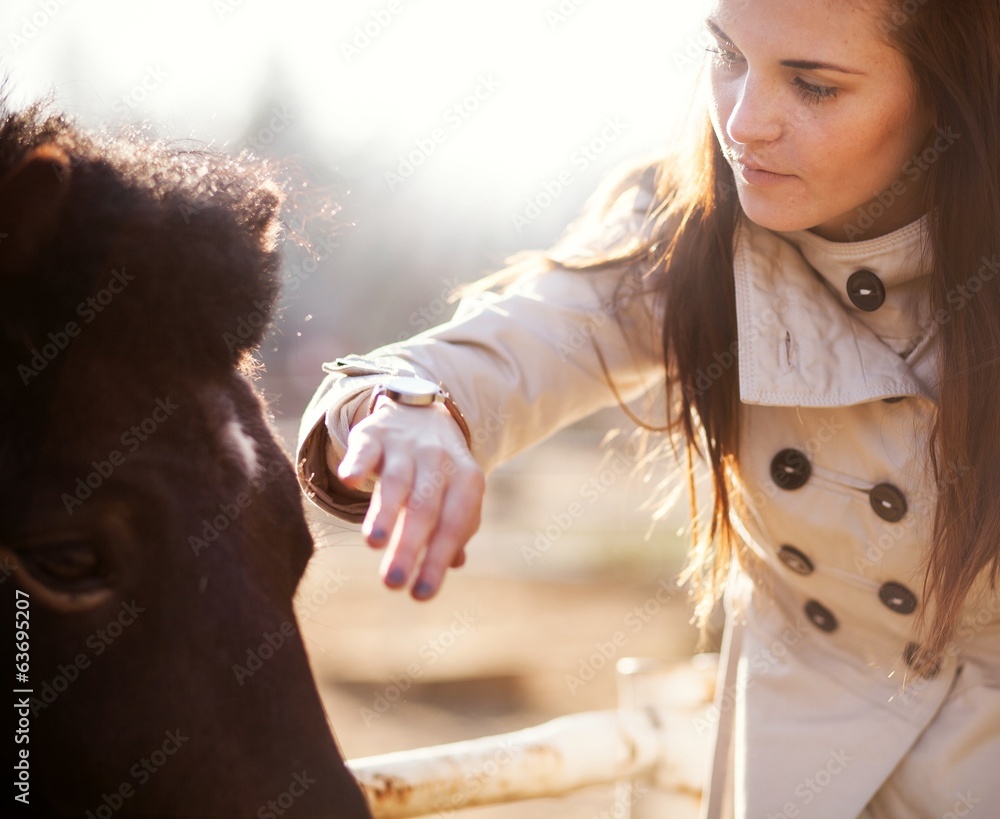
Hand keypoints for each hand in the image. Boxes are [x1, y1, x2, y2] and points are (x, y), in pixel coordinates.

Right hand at [336, 397, 484, 599]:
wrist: (420, 411)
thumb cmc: (438, 471)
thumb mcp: (454, 496)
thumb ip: (453, 529)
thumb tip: (453, 563)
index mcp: (467, 480)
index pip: (454, 525)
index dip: (436, 560)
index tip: (421, 595)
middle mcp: (439, 461)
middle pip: (425, 508)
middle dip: (409, 546)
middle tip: (393, 583)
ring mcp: (407, 445)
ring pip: (398, 481)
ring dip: (386, 512)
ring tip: (375, 543)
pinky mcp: (374, 433)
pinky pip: (367, 447)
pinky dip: (358, 462)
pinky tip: (350, 479)